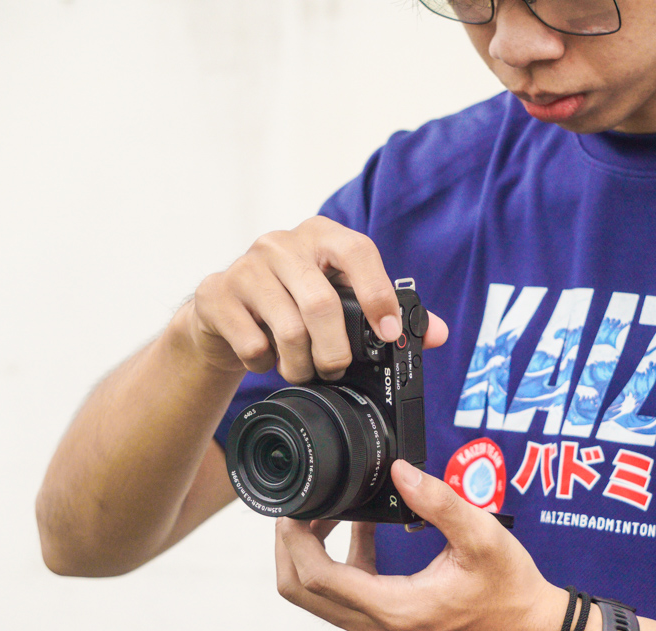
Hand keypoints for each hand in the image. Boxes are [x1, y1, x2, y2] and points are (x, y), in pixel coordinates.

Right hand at [181, 216, 447, 379]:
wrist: (225, 310)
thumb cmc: (293, 301)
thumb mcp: (339, 299)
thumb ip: (388, 313)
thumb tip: (438, 333)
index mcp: (322, 235)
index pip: (358, 251)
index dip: (378, 293)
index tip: (388, 332)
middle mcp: (282, 242)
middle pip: (321, 303)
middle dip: (335, 350)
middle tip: (336, 370)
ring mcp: (246, 265)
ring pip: (288, 328)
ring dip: (301, 364)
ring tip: (303, 371)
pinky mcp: (217, 293)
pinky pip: (252, 342)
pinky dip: (265, 362)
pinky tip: (266, 358)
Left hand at [275, 460, 598, 630]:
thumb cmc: (510, 590)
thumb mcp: (482, 536)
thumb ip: (438, 501)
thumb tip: (400, 469)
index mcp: (395, 610)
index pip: (317, 579)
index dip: (296, 539)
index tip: (297, 505)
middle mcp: (378, 628)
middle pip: (302, 592)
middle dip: (292, 546)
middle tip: (305, 505)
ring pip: (319, 596)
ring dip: (314, 552)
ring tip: (332, 509)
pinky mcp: (387, 626)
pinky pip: (345, 596)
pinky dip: (340, 562)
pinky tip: (362, 527)